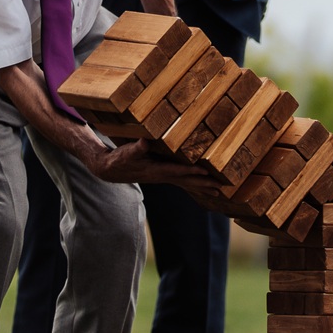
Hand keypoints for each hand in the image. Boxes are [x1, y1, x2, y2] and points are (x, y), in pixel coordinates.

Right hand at [88, 138, 216, 190]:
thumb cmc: (120, 159)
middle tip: (221, 188)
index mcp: (156, 170)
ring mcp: (163, 178)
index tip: (206, 172)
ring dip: (202, 187)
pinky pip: (182, 182)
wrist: (112, 170)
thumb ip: (137, 147)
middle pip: (187, 182)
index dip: (191, 172)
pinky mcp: (163, 176)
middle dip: (204, 184)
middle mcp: (162, 176)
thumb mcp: (127, 152)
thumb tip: (144, 141)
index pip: (177, 171)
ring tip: (218, 192)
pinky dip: (194, 184)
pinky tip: (203, 187)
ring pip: (187, 184)